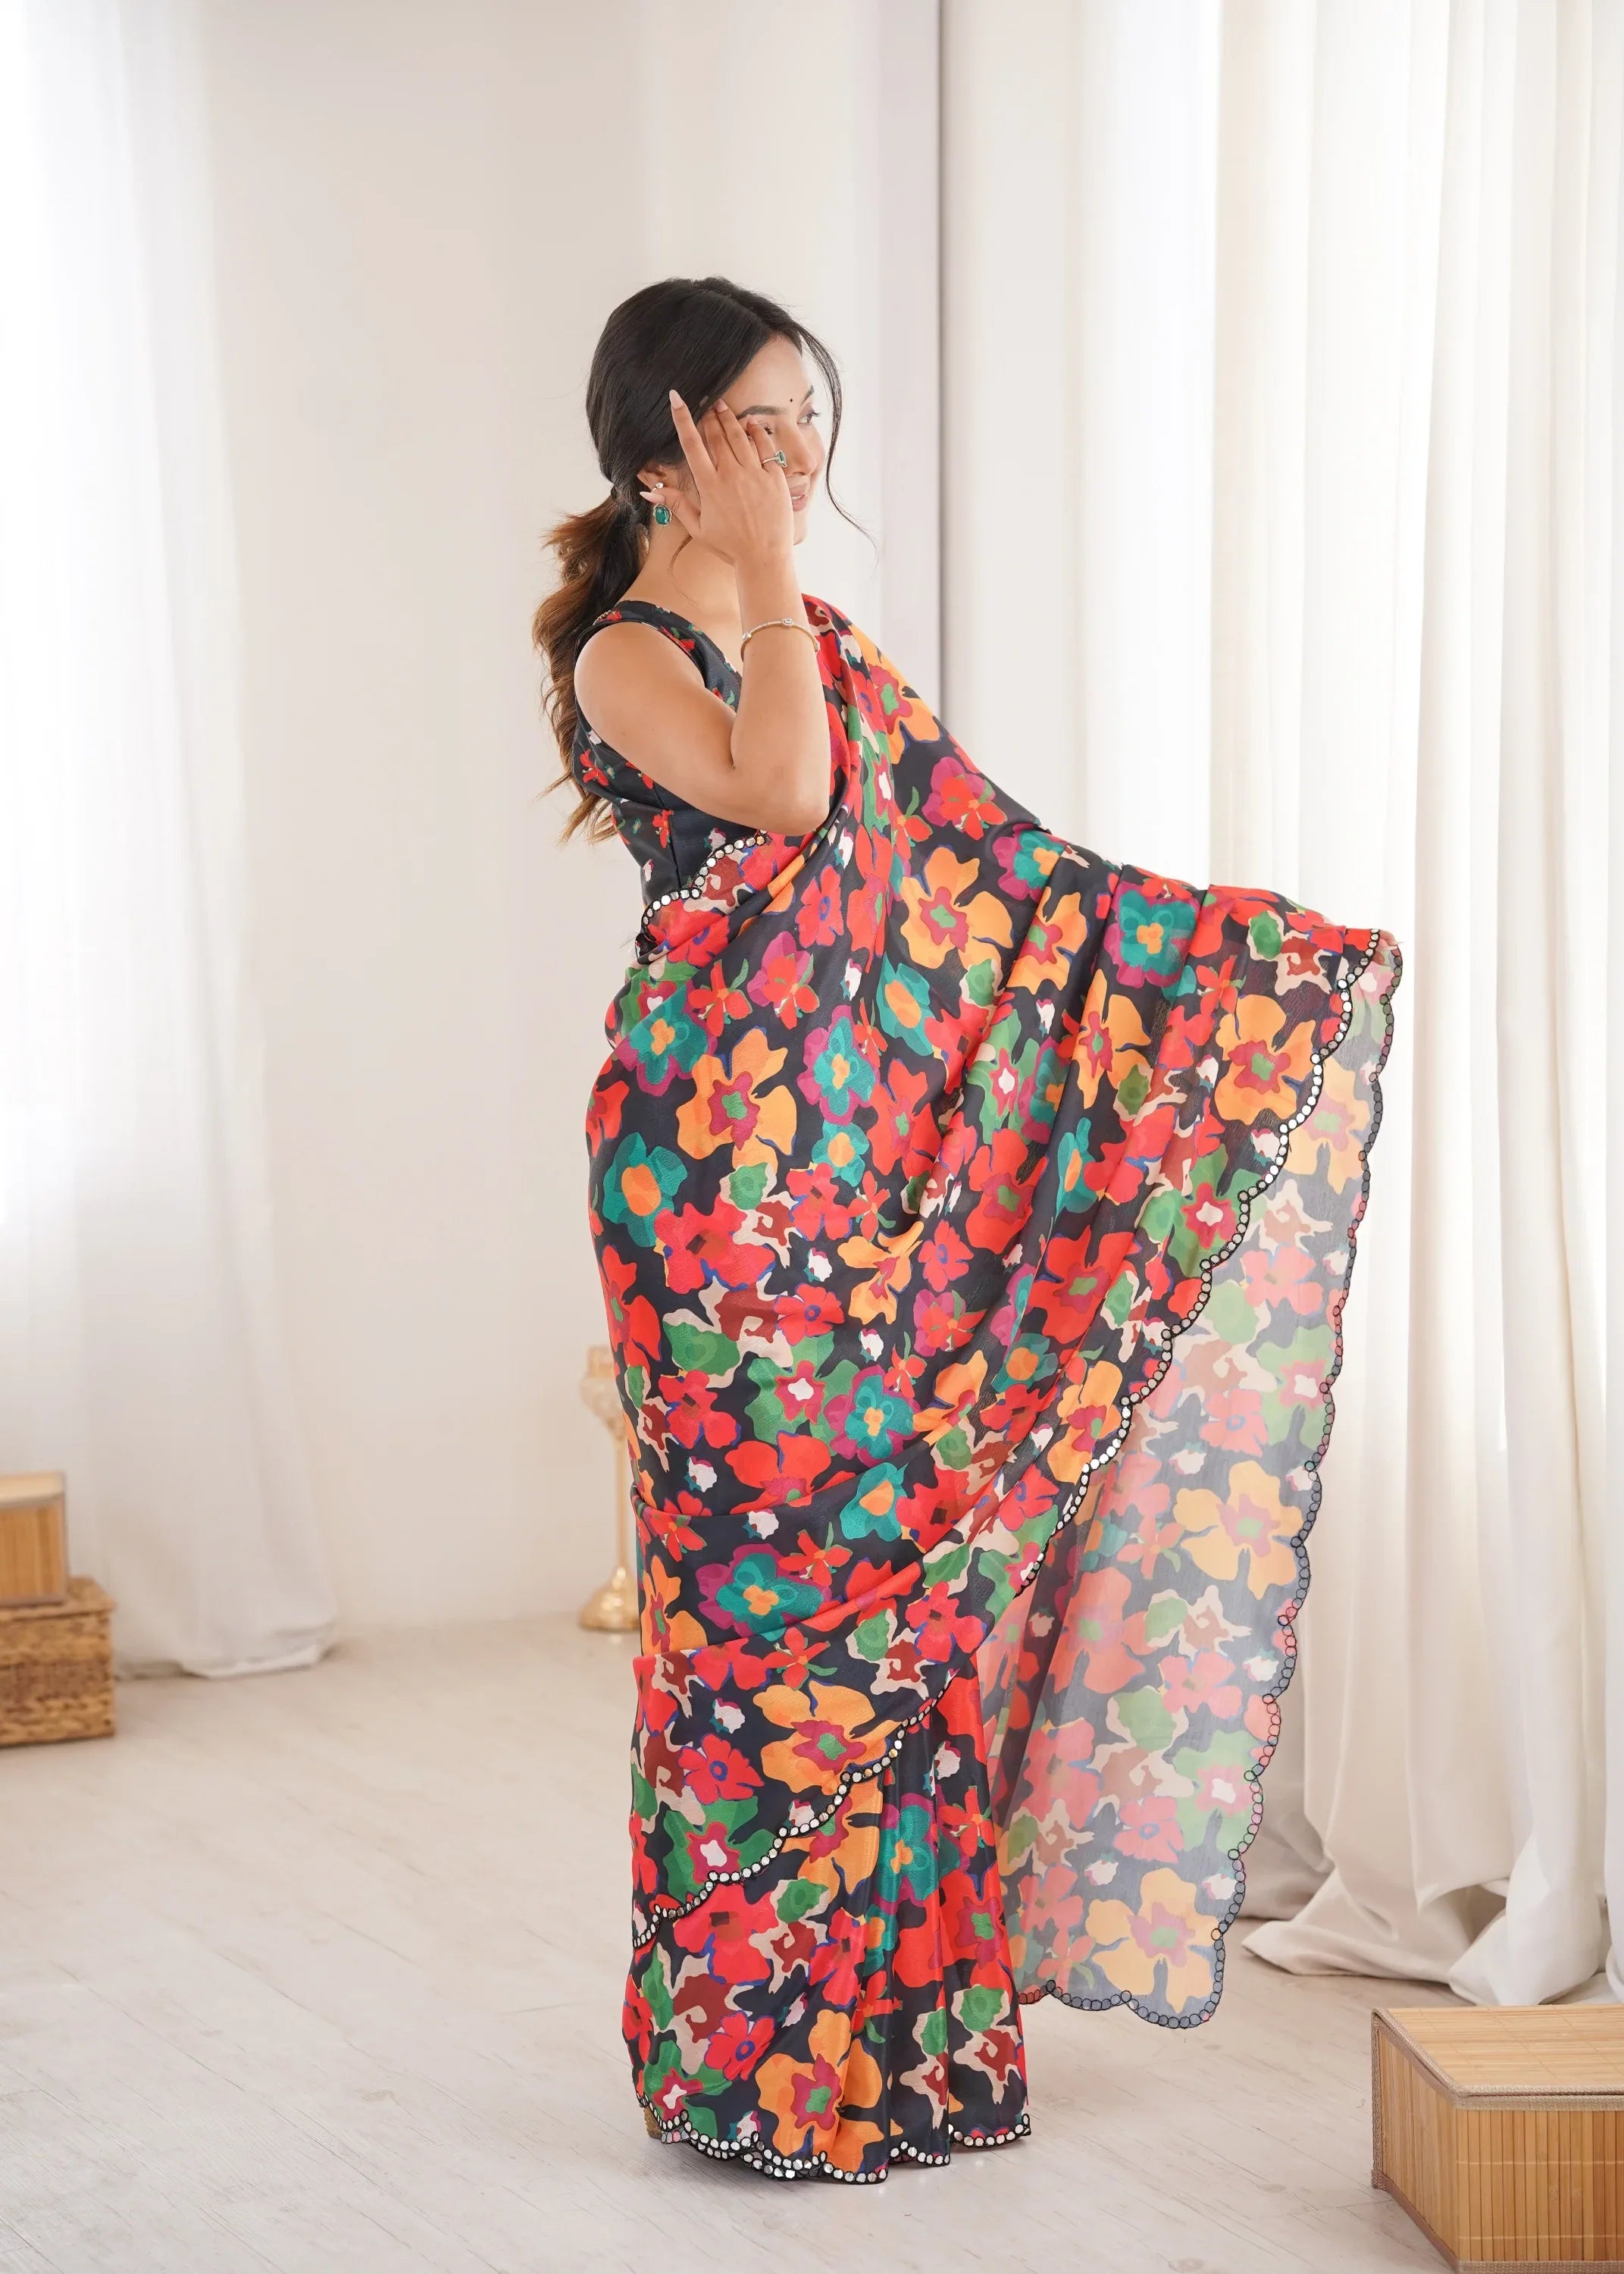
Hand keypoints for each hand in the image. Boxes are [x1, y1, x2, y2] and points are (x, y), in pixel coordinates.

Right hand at [643, 391, 793, 567]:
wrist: (764, 559)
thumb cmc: (730, 547)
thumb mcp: (698, 529)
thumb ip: (676, 505)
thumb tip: (649, 492)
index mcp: (710, 486)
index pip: (691, 444)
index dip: (682, 418)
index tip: (676, 398)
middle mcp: (731, 475)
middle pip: (716, 435)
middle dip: (709, 415)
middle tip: (706, 402)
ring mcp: (754, 474)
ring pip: (739, 436)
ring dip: (729, 418)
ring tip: (723, 406)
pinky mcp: (774, 478)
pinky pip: (765, 447)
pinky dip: (757, 432)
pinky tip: (751, 424)